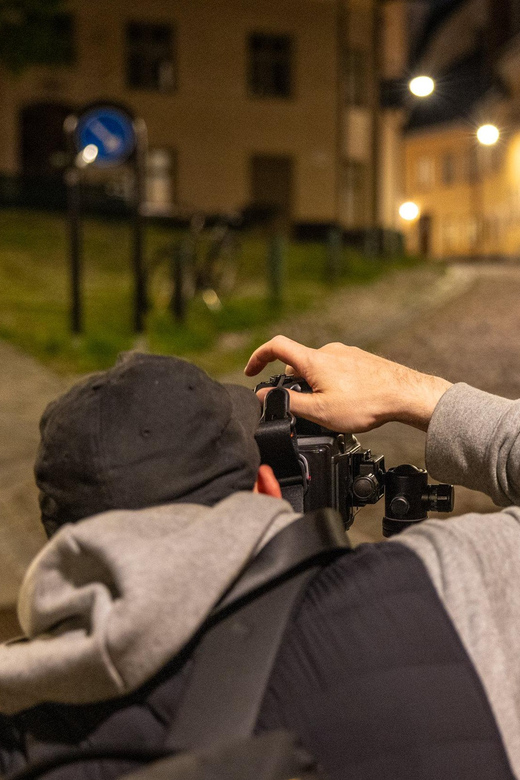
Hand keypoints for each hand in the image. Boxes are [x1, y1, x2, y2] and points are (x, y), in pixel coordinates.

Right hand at [244, 336, 451, 432]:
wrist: (405, 395)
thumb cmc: (365, 403)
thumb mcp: (319, 412)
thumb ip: (288, 403)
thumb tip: (262, 397)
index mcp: (313, 360)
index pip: (275, 347)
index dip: (257, 357)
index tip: (251, 372)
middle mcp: (328, 351)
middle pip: (298, 363)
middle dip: (294, 385)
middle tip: (304, 408)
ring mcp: (346, 354)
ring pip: (319, 368)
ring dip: (315, 385)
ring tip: (331, 409)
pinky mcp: (360, 360)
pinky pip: (337, 370)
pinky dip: (333, 384)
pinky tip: (348, 402)